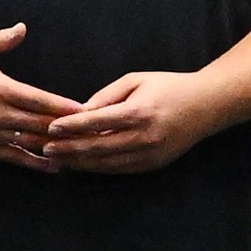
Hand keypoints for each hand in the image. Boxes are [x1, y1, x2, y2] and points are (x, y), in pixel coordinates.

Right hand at [0, 25, 80, 162]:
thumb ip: (1, 39)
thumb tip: (23, 28)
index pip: (38, 100)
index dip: (62, 107)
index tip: (85, 111)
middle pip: (39, 124)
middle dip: (66, 129)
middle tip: (92, 133)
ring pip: (30, 143)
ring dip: (56, 147)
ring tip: (80, 151)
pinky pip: (14, 158)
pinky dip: (36, 163)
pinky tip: (54, 165)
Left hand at [38, 69, 231, 175]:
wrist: (207, 105)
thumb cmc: (169, 86)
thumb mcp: (136, 80)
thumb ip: (106, 96)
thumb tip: (79, 112)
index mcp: (139, 112)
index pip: (97, 122)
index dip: (71, 126)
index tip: (51, 127)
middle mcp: (144, 137)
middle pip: (98, 147)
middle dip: (68, 149)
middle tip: (43, 148)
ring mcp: (150, 154)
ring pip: (106, 163)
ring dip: (79, 162)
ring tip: (56, 159)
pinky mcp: (154, 164)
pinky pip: (120, 169)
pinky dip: (98, 167)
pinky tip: (81, 164)